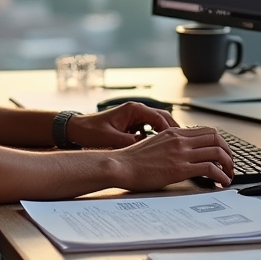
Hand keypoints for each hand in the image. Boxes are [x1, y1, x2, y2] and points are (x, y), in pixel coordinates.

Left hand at [64, 101, 178, 149]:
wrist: (76, 129)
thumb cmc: (91, 131)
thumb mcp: (112, 139)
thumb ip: (131, 143)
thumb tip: (147, 149)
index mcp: (134, 109)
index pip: (160, 118)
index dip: (171, 131)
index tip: (179, 143)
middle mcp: (136, 110)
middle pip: (163, 118)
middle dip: (174, 132)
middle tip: (184, 145)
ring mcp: (134, 117)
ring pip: (158, 124)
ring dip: (166, 135)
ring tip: (176, 149)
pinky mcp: (131, 124)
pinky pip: (149, 129)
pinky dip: (156, 137)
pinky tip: (159, 150)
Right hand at [111, 126, 234, 190]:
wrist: (121, 165)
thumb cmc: (132, 159)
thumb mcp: (153, 144)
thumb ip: (168, 145)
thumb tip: (179, 153)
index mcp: (173, 132)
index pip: (205, 131)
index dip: (219, 142)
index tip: (221, 152)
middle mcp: (180, 139)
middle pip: (215, 138)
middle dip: (228, 151)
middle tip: (229, 164)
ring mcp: (181, 153)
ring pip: (217, 151)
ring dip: (228, 164)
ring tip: (229, 175)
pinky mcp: (180, 168)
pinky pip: (210, 168)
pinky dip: (221, 175)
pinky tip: (222, 182)